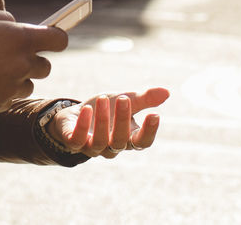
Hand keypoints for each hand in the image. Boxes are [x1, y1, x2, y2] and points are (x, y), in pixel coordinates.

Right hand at [0, 6, 67, 114]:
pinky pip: (11, 98)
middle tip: (10, 54)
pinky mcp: (1, 105)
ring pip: (27, 84)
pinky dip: (2, 92)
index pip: (58, 40)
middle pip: (45, 66)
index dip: (55, 38)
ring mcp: (13, 88)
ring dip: (17, 78)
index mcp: (20, 39)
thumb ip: (0, 18)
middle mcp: (22, 65)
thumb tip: (12, 24)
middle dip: (32, 60)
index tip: (49, 37)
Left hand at [47, 88, 168, 157]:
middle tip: (124, 99)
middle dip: (123, 120)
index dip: (149, 132)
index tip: (155, 115)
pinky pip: (77, 140)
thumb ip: (145, 99)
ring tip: (103, 99)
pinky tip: (86, 109)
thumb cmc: (106, 109)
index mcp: (128, 138)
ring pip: (100, 142)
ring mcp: (92, 147)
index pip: (142, 142)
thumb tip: (167, 92)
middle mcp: (111, 147)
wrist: (75, 113)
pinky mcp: (74, 143)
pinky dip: (81, 126)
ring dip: (102, 121)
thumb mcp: (126, 100)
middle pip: (121, 141)